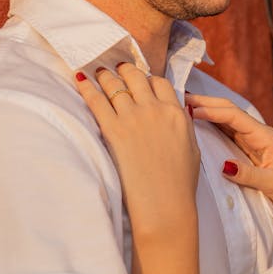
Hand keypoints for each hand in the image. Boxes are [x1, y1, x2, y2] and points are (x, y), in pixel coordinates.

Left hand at [76, 64, 199, 239]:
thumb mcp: (192, 149)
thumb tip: (180, 114)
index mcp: (177, 114)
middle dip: (124, 70)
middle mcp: (155, 110)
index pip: (160, 82)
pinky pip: (96, 100)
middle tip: (114, 68)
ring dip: (105, 75)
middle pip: (136, 76)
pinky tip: (80, 79)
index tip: (139, 79)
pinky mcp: (113, 130)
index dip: (148, 78)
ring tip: (97, 71)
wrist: (164, 205)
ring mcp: (134, 118)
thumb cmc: (180, 184)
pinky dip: (87, 87)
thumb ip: (184, 126)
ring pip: (115, 83)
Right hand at [186, 94, 272, 236]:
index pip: (235, 117)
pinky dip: (210, 125)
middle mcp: (257, 134)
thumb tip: (224, 166)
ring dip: (206, 111)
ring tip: (182, 105)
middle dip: (206, 103)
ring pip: (225, 120)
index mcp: (265, 136)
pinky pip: (225, 133)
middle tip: (179, 97)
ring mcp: (251, 141)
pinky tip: (196, 122)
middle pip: (228, 111)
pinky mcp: (246, 150)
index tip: (191, 110)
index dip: (212, 111)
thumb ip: (249, 175)